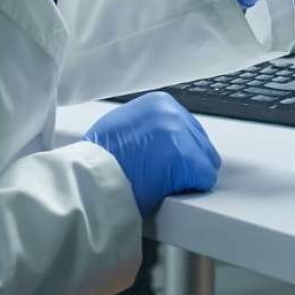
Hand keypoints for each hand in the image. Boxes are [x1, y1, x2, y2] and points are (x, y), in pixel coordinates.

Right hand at [84, 92, 220, 215]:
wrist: (89, 180)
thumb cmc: (100, 159)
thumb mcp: (124, 125)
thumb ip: (149, 126)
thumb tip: (164, 140)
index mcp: (158, 103)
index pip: (187, 126)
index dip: (181, 148)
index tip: (171, 162)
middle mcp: (172, 113)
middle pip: (199, 141)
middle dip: (189, 160)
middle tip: (170, 176)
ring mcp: (181, 135)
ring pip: (205, 160)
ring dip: (190, 174)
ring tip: (168, 185)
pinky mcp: (187, 159)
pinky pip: (204, 178)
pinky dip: (193, 188)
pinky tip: (174, 192)